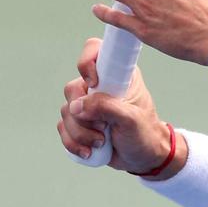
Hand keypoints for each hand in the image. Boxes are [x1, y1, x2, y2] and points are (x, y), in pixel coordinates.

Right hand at [57, 37, 173, 173]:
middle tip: (104, 127)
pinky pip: (63, 128)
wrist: (143, 157)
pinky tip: (89, 151)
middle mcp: (100, 85)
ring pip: (66, 111)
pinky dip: (72, 142)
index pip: (94, 49)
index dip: (87, 63)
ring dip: (80, 133)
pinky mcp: (79, 121)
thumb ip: (106, 107)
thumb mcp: (131, 119)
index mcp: (118, 74)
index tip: (93, 83)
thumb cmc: (144, 133)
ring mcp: (88, 103)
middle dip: (83, 115)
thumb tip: (75, 106)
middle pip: (72, 89)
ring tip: (101, 142)